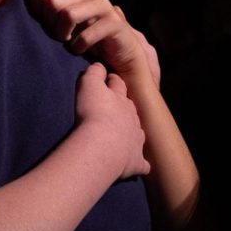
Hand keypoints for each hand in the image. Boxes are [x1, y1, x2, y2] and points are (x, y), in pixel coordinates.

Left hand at [28, 0, 157, 82]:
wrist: (117, 52)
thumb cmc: (84, 34)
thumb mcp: (61, 17)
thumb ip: (47, 1)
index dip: (38, 10)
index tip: (45, 23)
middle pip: (52, 2)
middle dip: (50, 24)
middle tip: (58, 35)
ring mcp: (103, 4)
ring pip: (68, 15)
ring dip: (62, 34)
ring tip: (67, 41)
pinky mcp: (114, 22)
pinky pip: (84, 36)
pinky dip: (77, 47)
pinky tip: (80, 49)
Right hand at [74, 62, 149, 180]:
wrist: (101, 145)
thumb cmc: (93, 113)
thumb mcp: (88, 86)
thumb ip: (94, 73)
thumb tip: (99, 65)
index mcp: (121, 99)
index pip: (118, 85)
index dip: (112, 82)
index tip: (107, 81)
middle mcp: (133, 118)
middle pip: (130, 109)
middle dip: (124, 107)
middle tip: (113, 110)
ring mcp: (136, 140)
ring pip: (138, 133)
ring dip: (132, 133)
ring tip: (122, 137)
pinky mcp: (136, 161)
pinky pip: (141, 163)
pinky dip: (139, 163)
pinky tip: (135, 165)